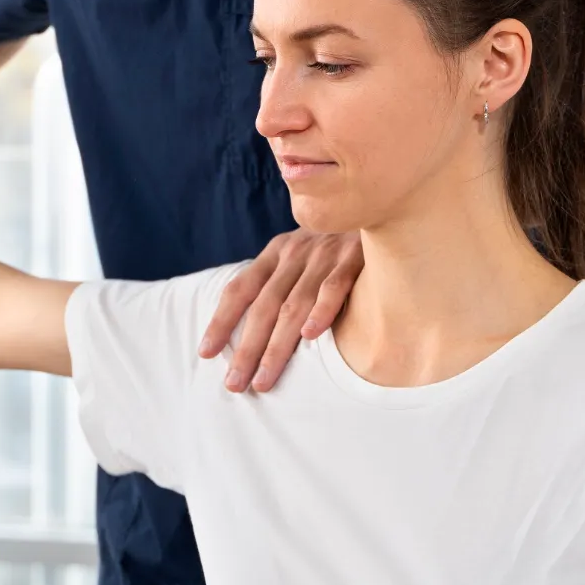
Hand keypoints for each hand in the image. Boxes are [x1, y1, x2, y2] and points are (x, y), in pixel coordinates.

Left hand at [197, 230, 362, 392]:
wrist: (379, 201)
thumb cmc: (340, 242)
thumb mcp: (305, 252)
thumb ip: (284, 280)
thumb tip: (257, 330)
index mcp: (278, 252)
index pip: (241, 288)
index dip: (221, 321)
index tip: (206, 353)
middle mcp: (296, 252)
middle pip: (265, 306)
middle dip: (246, 349)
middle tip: (235, 384)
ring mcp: (325, 254)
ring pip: (294, 304)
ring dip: (276, 346)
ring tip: (264, 380)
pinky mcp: (355, 256)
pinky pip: (335, 286)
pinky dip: (321, 310)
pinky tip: (310, 336)